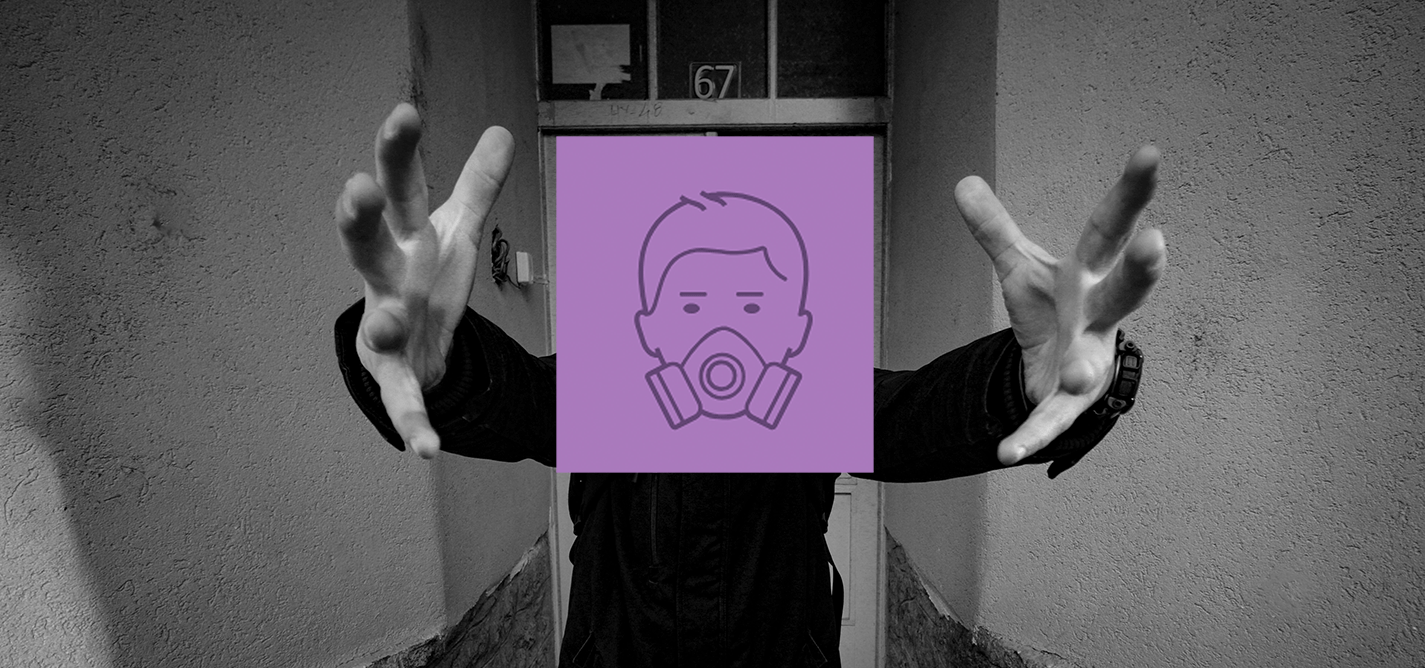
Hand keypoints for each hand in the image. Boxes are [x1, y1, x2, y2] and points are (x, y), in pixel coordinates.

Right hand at [334, 103, 513, 458]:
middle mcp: (386, 276)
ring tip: (385, 320)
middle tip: (357, 189)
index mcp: (405, 235)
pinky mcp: (395, 375)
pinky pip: (402, 401)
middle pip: (366, 242)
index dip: (397, 149)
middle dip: (360, 217)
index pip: (400, 185)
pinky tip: (426, 449)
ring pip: (374, 322)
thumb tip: (504, 130)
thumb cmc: (426, 276)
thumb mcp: (457, 230)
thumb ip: (478, 185)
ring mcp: (384, 325)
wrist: (414, 348)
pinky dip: (414, 424)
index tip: (406, 112)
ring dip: (378, 323)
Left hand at [955, 147, 1165, 465]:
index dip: (1132, 192)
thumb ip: (995, 229)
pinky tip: (1006, 454)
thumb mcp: (1021, 268)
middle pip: (1125, 289)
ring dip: (1086, 369)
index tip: (1151, 152)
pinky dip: (1029, 436)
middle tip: (1159, 241)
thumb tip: (960, 182)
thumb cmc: (1053, 311)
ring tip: (1078, 374)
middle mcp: (1099, 315)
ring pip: (1093, 364)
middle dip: (1141, 269)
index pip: (1110, 227)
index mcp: (1089, 274)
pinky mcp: (1067, 403)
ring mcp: (1089, 359)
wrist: (1059, 373)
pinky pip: (1049, 421)